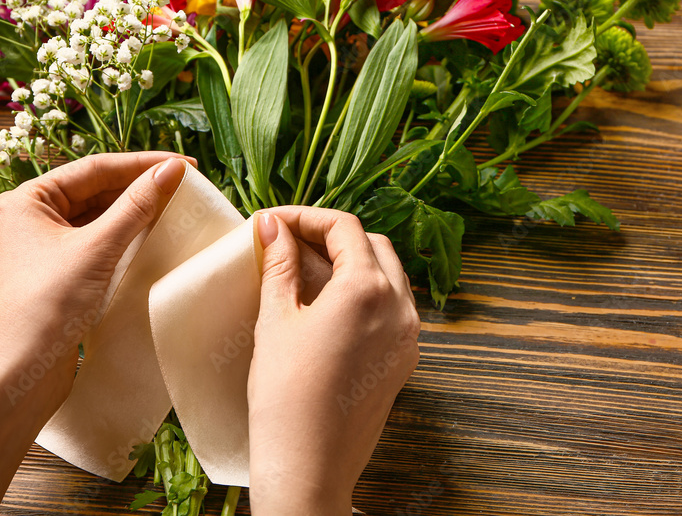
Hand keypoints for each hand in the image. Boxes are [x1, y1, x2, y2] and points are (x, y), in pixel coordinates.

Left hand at [0, 151, 194, 398]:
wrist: (16, 375)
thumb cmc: (46, 306)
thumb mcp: (97, 249)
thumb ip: (137, 206)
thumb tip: (172, 170)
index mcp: (24, 200)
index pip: (93, 168)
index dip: (142, 164)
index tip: (185, 165)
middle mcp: (24, 219)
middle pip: (92, 192)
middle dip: (137, 189)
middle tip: (183, 187)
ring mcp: (34, 250)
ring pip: (91, 219)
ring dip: (129, 215)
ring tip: (171, 210)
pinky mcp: (47, 277)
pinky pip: (88, 246)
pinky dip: (118, 241)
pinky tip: (147, 241)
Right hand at [247, 207, 420, 514]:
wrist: (308, 465)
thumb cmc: (284, 395)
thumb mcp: (276, 319)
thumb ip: (279, 264)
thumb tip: (273, 225)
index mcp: (368, 289)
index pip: (345, 227)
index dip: (307, 217)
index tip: (276, 222)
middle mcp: (399, 307)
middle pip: (373, 245)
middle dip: (333, 235)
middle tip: (290, 241)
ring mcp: (408, 335)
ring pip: (389, 274)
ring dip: (354, 261)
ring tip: (308, 269)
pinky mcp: (405, 359)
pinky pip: (393, 308)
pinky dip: (366, 292)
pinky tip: (330, 303)